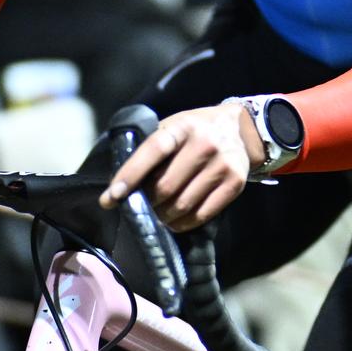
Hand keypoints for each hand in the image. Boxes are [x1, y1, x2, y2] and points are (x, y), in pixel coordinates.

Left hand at [98, 100, 265, 230]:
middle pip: (166, 186)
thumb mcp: (173, 126)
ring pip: (182, 205)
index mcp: (182, 127)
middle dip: (146, 203)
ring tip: (156, 216)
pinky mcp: (235, 183)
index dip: (130, 175)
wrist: (240, 129)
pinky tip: (174, 222)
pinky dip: (183, 224)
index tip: (111, 197)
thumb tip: (121, 183)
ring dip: (163, 217)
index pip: (153, 151)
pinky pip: (202, 214)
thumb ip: (152, 148)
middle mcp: (204, 143)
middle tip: (138, 208)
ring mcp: (222, 164)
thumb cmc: (195, 130)